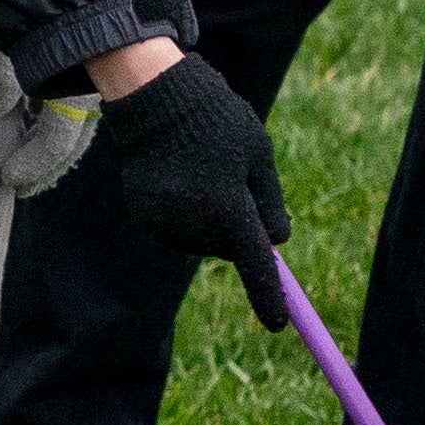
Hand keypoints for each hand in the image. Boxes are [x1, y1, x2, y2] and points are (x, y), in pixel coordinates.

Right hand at [92, 50, 292, 329]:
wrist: (155, 98)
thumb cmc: (218, 121)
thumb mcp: (259, 154)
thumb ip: (270, 204)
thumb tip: (274, 243)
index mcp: (230, 210)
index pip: (256, 266)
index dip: (269, 298)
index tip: (279, 326)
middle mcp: (195, 227)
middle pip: (230, 248)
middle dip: (237, 226)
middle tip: (229, 178)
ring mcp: (166, 225)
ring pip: (203, 240)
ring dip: (209, 217)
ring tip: (199, 170)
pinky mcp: (145, 219)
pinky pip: (178, 230)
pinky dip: (184, 213)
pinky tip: (177, 177)